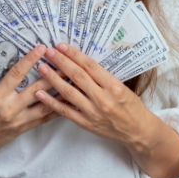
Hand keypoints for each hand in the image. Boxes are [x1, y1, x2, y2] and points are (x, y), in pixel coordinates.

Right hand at [0, 45, 58, 155]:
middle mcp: (9, 108)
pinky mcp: (22, 130)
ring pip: (44, 105)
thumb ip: (6, 86)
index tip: (41, 48)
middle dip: (53, 76)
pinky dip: (56, 110)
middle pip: (36, 90)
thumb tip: (23, 71)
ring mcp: (17, 120)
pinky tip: (66, 103)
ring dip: (60, 94)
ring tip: (73, 83)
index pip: (16, 73)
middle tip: (67, 64)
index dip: (30, 60)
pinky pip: (43, 119)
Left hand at [33, 43, 151, 148]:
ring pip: (69, 92)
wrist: (138, 131)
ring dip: (53, 79)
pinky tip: (40, 93)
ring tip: (42, 67)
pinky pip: (65, 111)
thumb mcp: (122, 86)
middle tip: (48, 52)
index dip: (74, 55)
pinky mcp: (86, 124)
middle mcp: (103, 98)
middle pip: (77, 76)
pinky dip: (52, 102)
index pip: (90, 66)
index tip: (62, 46)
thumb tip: (82, 62)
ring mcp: (93, 112)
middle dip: (61, 62)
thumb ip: (103, 77)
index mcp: (113, 86)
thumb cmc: (131, 106)